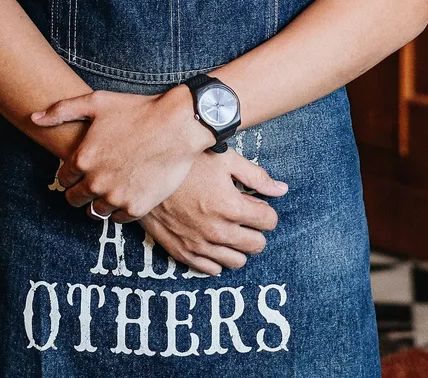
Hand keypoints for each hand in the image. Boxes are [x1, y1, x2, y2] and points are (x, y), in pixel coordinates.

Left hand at [31, 85, 211, 221]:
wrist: (178, 125)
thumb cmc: (137, 109)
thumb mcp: (97, 101)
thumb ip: (61, 110)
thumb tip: (33, 117)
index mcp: (82, 158)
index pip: (63, 178)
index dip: (71, 172)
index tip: (82, 167)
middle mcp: (95, 181)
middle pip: (75, 199)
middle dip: (81, 190)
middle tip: (95, 179)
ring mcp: (115, 197)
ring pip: (94, 212)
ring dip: (98, 202)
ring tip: (110, 188)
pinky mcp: (135, 207)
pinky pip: (118, 219)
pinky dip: (119, 209)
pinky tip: (126, 193)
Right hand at [141, 147, 288, 275]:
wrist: (145, 174)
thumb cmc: (187, 162)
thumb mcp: (225, 159)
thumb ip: (256, 176)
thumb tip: (282, 190)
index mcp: (231, 207)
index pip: (269, 221)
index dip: (265, 210)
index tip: (256, 203)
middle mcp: (218, 231)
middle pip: (256, 245)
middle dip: (255, 229)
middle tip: (244, 215)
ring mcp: (200, 245)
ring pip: (237, 261)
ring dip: (239, 246)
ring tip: (229, 227)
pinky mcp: (183, 253)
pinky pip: (212, 269)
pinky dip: (217, 256)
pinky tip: (213, 238)